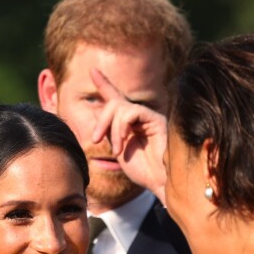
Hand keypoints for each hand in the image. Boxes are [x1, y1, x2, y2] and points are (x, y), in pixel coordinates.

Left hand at [90, 68, 167, 204]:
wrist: (161, 183)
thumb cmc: (143, 172)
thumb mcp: (120, 151)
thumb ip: (110, 132)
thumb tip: (97, 114)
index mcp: (130, 124)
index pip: (116, 99)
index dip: (104, 84)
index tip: (92, 70)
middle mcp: (140, 117)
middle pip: (114, 103)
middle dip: (101, 120)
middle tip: (96, 140)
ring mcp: (149, 117)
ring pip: (120, 108)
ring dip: (113, 129)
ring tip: (117, 151)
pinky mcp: (156, 119)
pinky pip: (131, 112)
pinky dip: (121, 128)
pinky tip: (123, 145)